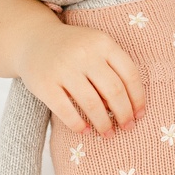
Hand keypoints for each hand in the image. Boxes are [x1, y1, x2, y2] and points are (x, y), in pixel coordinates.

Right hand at [14, 23, 143, 132]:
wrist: (34, 40)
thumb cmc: (74, 49)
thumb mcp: (96, 48)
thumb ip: (112, 70)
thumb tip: (125, 108)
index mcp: (103, 43)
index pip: (130, 74)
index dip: (138, 98)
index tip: (140, 114)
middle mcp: (84, 53)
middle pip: (114, 90)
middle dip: (124, 114)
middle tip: (128, 127)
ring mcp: (63, 68)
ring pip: (92, 103)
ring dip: (104, 123)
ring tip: (108, 134)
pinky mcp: (44, 84)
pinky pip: (66, 110)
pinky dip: (78, 124)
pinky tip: (85, 131)